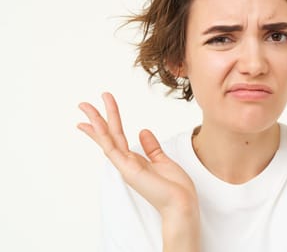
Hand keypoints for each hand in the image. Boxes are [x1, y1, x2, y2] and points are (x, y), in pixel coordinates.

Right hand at [77, 92, 198, 227]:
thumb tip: (143, 131)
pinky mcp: (129, 170)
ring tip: (85, 106)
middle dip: (96, 119)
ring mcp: (126, 167)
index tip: (94, 116)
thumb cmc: (175, 188)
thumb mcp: (163, 161)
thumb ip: (151, 147)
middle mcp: (127, 163)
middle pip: (108, 136)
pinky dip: (104, 136)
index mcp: (135, 161)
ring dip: (96, 122)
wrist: (182, 204)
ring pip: (107, 139)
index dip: (105, 125)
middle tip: (82, 104)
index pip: (116, 139)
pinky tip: (98, 123)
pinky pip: (113, 149)